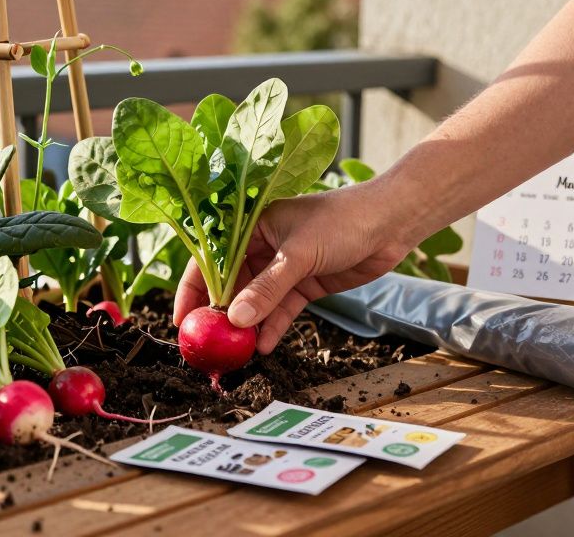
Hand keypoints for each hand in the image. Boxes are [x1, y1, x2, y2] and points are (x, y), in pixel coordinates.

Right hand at [173, 179, 417, 354]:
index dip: (194, 290)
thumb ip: (266, 288)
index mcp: (250, 226)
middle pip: (231, 284)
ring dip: (247, 326)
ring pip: (255, 301)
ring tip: (236, 353)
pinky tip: (264, 347)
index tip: (183, 320)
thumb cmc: (342, 221)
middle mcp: (261, 246)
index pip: (211, 259)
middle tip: (209, 344)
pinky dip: (272, 327)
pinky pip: (280, 310)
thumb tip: (234, 319)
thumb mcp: (298, 254)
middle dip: (220, 315)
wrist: (391, 223)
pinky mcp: (303, 284)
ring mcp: (283, 268)